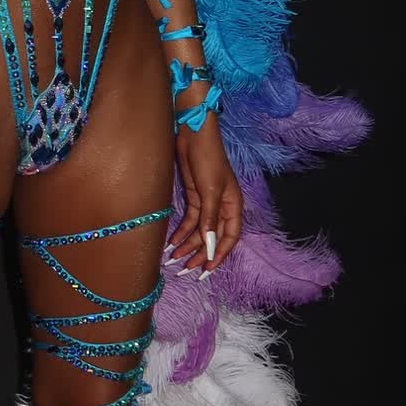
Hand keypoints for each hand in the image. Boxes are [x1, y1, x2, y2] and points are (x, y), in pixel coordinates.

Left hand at [167, 118, 242, 275]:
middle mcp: (222, 207)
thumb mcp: (209, 190)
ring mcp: (207, 202)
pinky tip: (171, 242)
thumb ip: (209, 219)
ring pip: (199, 231)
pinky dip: (181, 232)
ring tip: (173, 259)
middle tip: (185, 270)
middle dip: (200, 254)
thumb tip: (211, 245)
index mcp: (233, 206)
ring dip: (187, 245)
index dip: (219, 255)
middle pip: (212, 237)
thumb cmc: (207, 159)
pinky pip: (190, 220)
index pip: (230, 237)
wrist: (192, 134)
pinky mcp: (194, 197)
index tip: (207, 269)